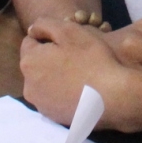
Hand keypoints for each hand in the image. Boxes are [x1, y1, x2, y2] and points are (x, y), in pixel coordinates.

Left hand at [21, 18, 141, 128]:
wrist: (113, 96)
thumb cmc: (91, 59)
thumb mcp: (69, 30)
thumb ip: (44, 24)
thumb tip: (32, 30)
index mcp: (28, 62)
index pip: (30, 42)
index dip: (48, 37)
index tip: (67, 42)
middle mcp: (28, 86)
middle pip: (35, 64)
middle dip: (49, 58)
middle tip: (74, 56)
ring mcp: (40, 105)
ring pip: (43, 82)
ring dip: (55, 76)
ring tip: (78, 74)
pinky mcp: (54, 117)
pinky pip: (53, 99)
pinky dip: (62, 93)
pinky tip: (79, 90)